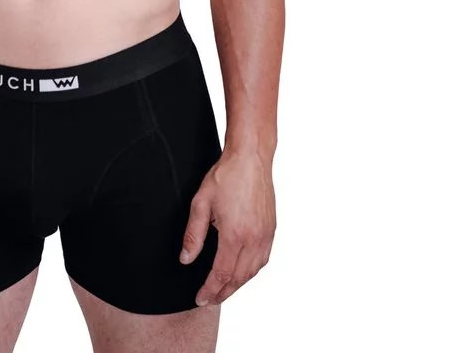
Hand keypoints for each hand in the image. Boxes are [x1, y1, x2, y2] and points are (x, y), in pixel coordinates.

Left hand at [179, 148, 275, 305]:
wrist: (250, 158)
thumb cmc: (226, 176)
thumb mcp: (201, 202)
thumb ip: (194, 234)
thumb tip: (186, 258)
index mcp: (235, 235)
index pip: (221, 274)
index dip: (209, 289)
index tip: (200, 298)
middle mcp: (253, 240)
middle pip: (238, 278)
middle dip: (222, 293)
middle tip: (209, 299)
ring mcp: (265, 236)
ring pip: (252, 272)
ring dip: (237, 285)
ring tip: (223, 290)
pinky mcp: (271, 230)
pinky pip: (262, 260)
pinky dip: (250, 272)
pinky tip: (241, 273)